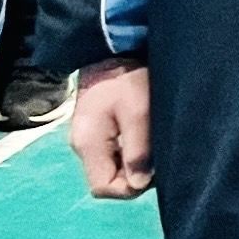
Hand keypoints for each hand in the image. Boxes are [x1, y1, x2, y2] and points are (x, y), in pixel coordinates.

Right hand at [74, 58, 153, 197]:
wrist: (113, 50)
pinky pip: (113, 153)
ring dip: (133, 162)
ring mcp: (88, 138)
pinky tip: (143, 135)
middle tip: (155, 154)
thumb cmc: (127, 79)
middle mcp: (82, 146)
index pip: (103, 188)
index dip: (130, 187)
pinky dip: (130, 151)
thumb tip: (140, 184)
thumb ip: (138, 150)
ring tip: (151, 141)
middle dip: (134, 175)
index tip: (152, 169)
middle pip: (107, 180)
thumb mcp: (138, 113)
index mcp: (87, 144)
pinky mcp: (96, 130)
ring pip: (112, 167)